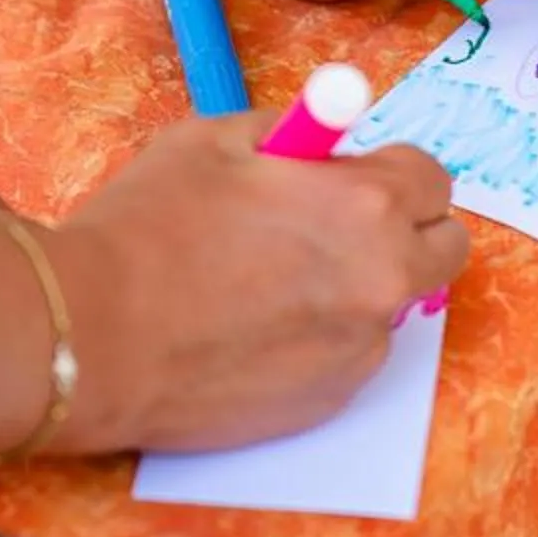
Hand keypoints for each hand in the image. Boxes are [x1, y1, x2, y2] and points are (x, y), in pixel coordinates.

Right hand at [51, 113, 467, 452]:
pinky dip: (321, 341)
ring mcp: (359, 349)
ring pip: (393, 306)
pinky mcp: (329, 402)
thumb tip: (326, 146)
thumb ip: (294, 134)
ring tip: (271, 284)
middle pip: (445, 249)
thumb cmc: (147, 228)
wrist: (92, 336)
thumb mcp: (216, 137)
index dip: (388, 172)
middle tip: (337, 228)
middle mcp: (382, 279)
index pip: (434, 179)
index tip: (353, 177)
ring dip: (358, 289)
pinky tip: (254, 331)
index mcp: (366, 204)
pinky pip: (349, 357)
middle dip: (405, 231)